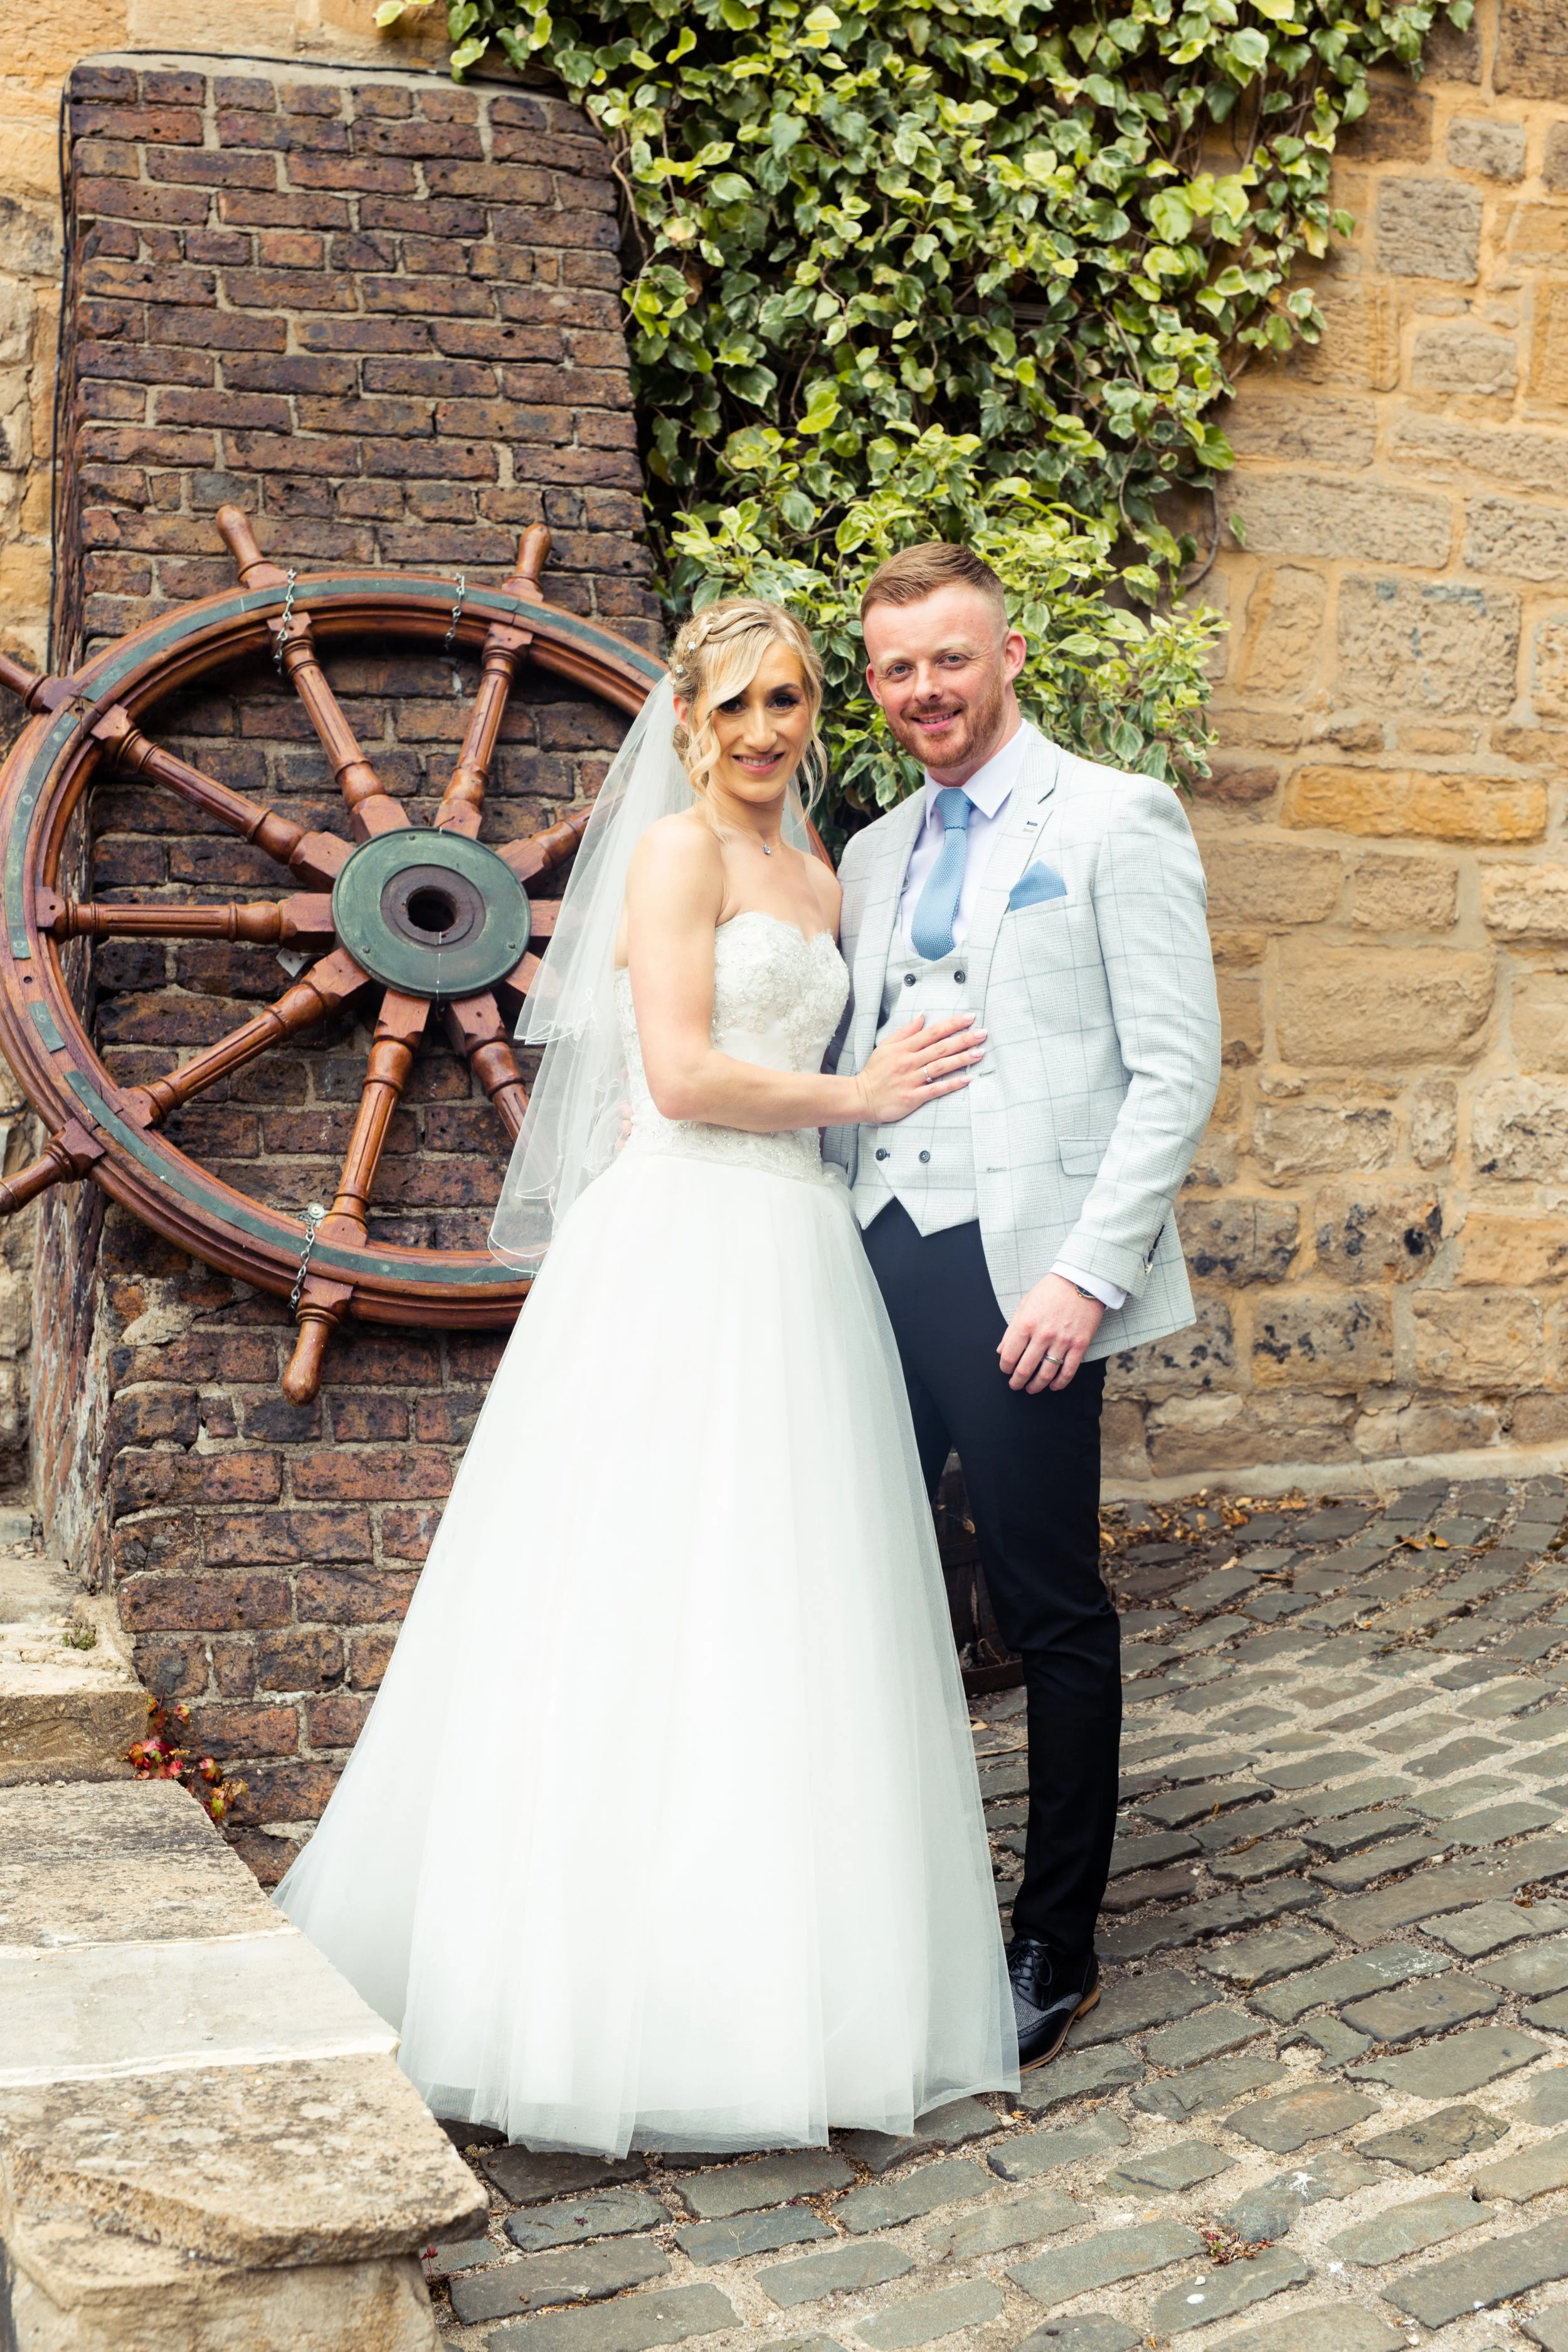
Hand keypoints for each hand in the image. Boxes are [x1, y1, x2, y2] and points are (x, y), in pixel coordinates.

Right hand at [853, 1014, 985, 1125]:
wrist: (861, 1097)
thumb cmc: (875, 1072)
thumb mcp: (886, 1046)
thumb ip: (906, 1031)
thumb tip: (922, 1015)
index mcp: (904, 1047)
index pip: (932, 1032)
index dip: (952, 1024)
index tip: (970, 1018)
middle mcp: (909, 1061)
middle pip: (940, 1047)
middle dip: (963, 1039)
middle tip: (983, 1033)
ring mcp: (911, 1079)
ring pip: (940, 1066)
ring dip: (961, 1059)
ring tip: (980, 1053)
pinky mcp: (912, 1097)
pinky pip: (935, 1089)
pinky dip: (951, 1084)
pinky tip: (967, 1079)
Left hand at [999, 1272, 1103, 1393]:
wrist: (1081, 1281)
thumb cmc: (1050, 1291)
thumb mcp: (1024, 1305)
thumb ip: (1011, 1330)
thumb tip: (1001, 1350)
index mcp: (1026, 1324)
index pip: (1009, 1355)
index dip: (1005, 1367)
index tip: (1006, 1370)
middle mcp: (1042, 1335)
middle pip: (1025, 1369)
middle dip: (1017, 1381)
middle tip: (1015, 1385)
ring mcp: (1062, 1341)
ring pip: (1046, 1374)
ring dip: (1036, 1386)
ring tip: (1031, 1389)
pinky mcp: (1079, 1345)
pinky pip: (1068, 1370)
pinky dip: (1060, 1383)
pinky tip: (1053, 1386)